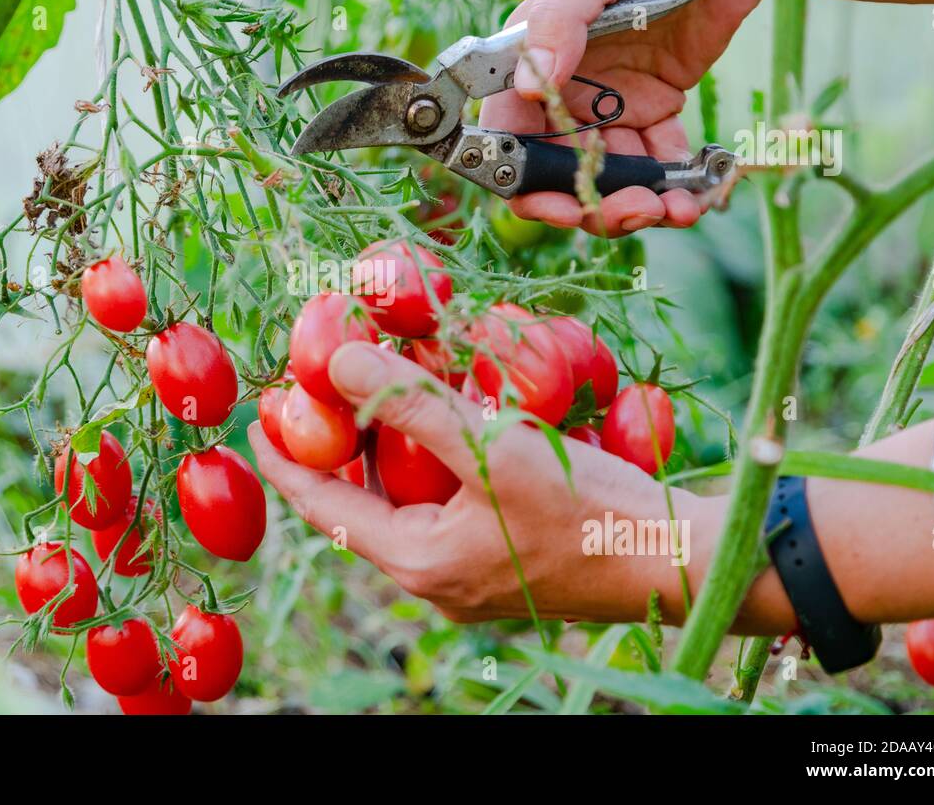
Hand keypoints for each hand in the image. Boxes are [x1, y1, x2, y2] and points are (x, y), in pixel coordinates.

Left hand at [249, 342, 710, 623]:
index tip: (257, 415)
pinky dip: (435, 457)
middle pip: (361, 500)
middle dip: (341, 441)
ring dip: (391, 444)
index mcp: (415, 559)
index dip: (284, 458)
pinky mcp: (503, 554)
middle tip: (324, 385)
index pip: (322, 504)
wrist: (676, 560)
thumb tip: (335, 361)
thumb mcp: (492, 447)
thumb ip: (410, 403)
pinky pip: (446, 501)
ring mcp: (468, 568)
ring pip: (406, 498)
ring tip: (379, 387)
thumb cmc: (586, 509)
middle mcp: (433, 573)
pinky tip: (450, 412)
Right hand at [481, 0, 768, 236]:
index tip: (562, 207)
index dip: (525, 182)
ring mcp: (610, 103)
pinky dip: (676, 187)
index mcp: (535, 56)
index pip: (510, 133)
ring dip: (638, 203)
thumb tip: (532, 86)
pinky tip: (699, 194)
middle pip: (559, 171)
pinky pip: (658, 162)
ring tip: (679, 209)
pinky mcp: (656, 108)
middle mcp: (565, 88)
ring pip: (609, 176)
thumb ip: (562, 17)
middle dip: (593, 204)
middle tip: (636, 212)